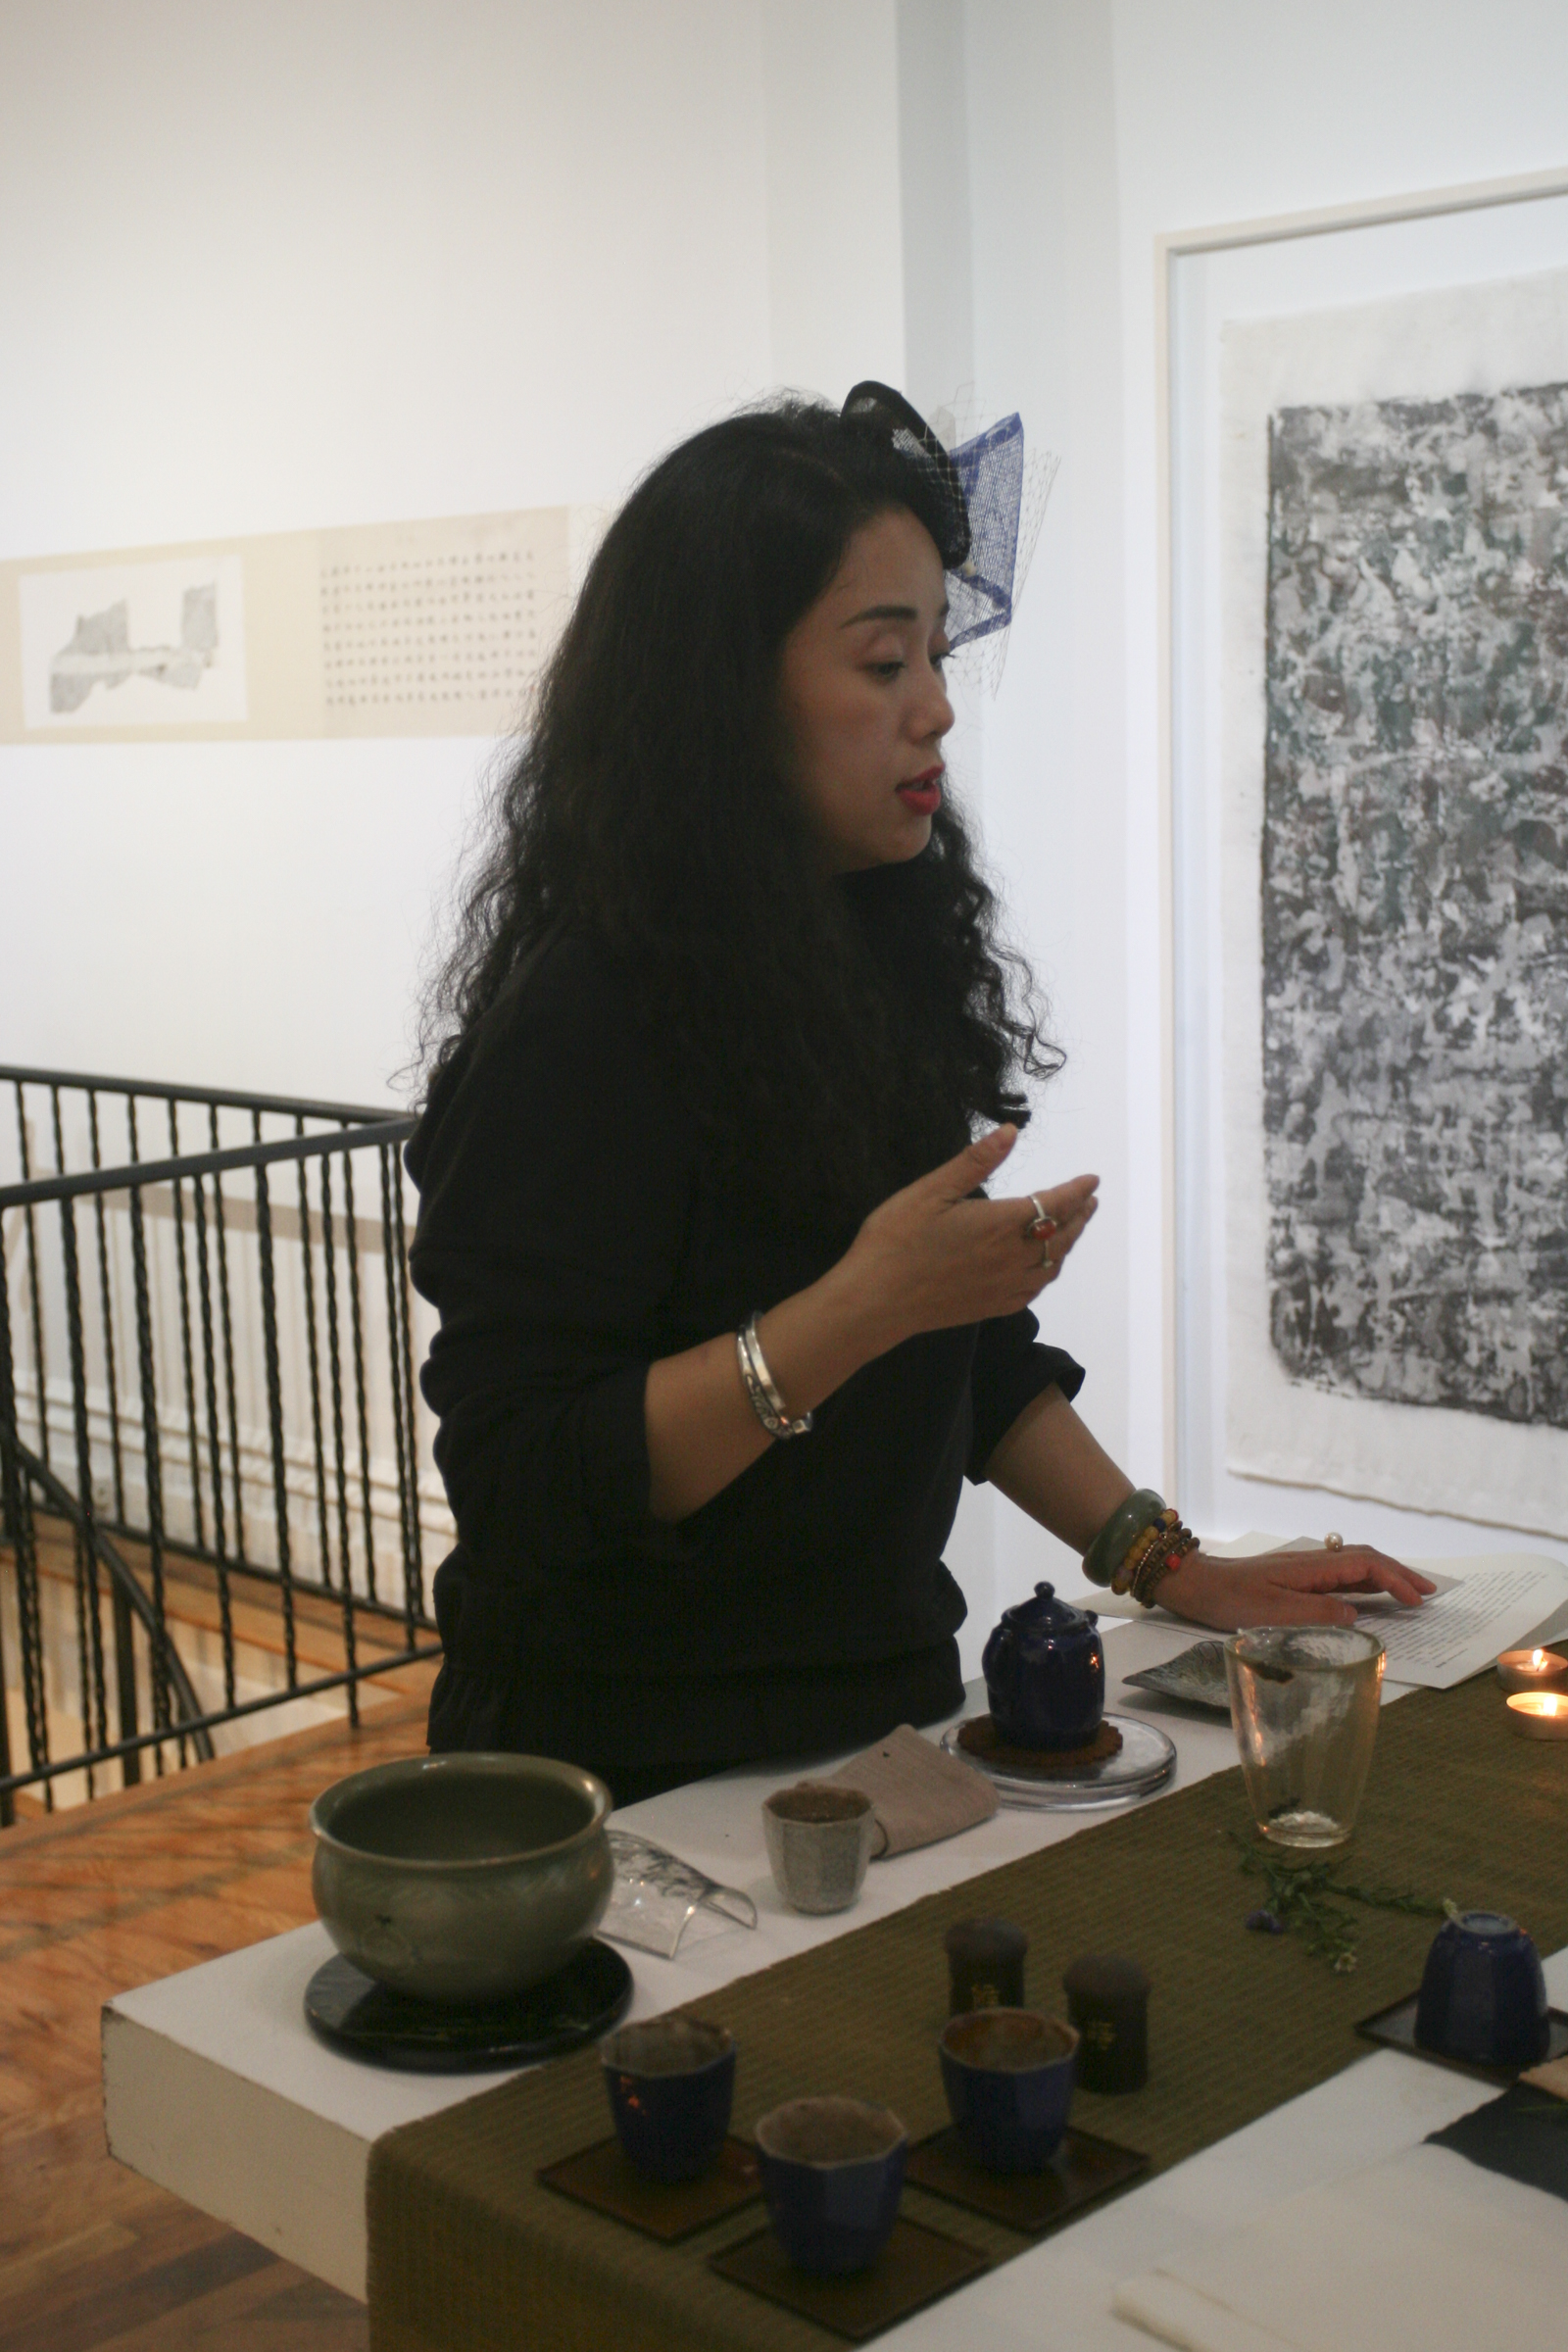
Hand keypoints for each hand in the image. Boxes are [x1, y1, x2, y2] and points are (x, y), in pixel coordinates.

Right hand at [835, 1126, 1098, 1350]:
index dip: (1076, 1190)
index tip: (1092, 1179)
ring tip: (1073, 1229)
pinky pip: (1034, 1290)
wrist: (875, 1301)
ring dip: (1068, 1244)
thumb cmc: (896, 1240)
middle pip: (1061, 1235)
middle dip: (1079, 1215)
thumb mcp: (930, 1191)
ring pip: (1052, 1265)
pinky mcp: (993, 1307)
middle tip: (1090, 1201)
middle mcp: (1012, 1256)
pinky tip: (1043, 1269)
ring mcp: (1004, 1286)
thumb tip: (1011, 1132)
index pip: (1053, 1204)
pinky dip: (1048, 1273)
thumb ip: (975, 1162)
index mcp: (1000, 1223)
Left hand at [1158, 1546, 1436, 1630]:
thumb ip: (1316, 1614)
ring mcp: (1305, 1568)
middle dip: (1400, 1574)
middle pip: (1366, 1560)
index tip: (1419, 1600)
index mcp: (1311, 1567)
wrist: (1197, 1584)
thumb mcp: (1273, 1613)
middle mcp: (1312, 1562)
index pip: (1365, 1566)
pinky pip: (1341, 1574)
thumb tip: (1356, 1615)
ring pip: (1356, 1565)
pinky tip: (1372, 1594)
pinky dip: (1366, 1581)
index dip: (1395, 1581)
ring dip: (1386, 1576)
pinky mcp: (1297, 1577)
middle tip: (1430, 1593)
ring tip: (1412, 1592)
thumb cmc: (1230, 1600)